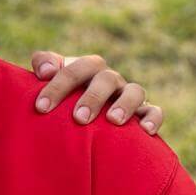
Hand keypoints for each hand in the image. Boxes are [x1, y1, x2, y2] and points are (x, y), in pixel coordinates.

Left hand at [30, 52, 163, 134]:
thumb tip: (45, 70)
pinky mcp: (143, 112)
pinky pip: (154, 111)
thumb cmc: (62, 95)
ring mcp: (128, 94)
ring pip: (135, 92)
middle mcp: (109, 79)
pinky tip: (145, 130)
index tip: (41, 107)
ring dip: (125, 104)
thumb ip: (44, 63)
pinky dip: (152, 118)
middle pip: (106, 79)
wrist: (80, 113)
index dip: (58, 86)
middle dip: (92, 98)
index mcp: (87, 68)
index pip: (74, 70)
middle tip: (79, 118)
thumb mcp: (50, 77)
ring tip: (114, 120)